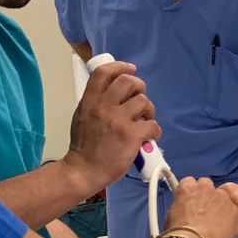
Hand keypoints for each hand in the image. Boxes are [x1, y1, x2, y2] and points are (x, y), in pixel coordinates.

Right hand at [63, 61, 160, 191]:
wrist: (83, 171)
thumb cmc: (84, 146)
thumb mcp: (82, 116)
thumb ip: (96, 103)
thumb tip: (115, 93)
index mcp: (89, 101)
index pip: (103, 73)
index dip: (120, 66)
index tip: (130, 69)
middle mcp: (103, 107)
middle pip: (128, 81)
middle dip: (139, 87)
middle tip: (139, 100)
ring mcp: (118, 120)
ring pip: (144, 101)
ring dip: (148, 110)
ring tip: (143, 121)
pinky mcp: (131, 135)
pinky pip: (153, 124)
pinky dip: (154, 130)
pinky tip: (149, 137)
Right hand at [165, 177, 237, 237]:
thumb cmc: (178, 232)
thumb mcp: (172, 214)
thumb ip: (182, 205)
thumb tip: (186, 208)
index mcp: (188, 187)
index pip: (190, 182)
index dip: (192, 193)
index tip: (192, 201)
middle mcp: (205, 187)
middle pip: (207, 185)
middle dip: (206, 195)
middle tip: (203, 211)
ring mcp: (222, 196)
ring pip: (222, 197)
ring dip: (219, 205)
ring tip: (214, 221)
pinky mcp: (234, 208)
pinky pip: (233, 210)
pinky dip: (229, 217)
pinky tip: (223, 228)